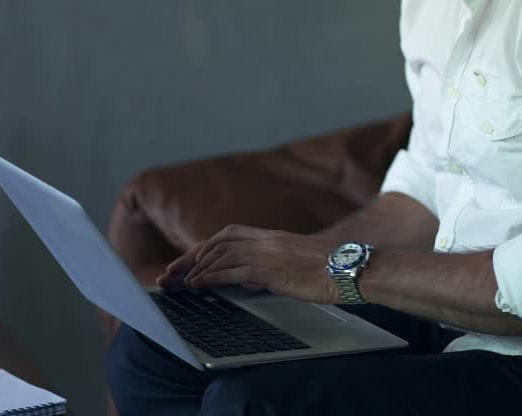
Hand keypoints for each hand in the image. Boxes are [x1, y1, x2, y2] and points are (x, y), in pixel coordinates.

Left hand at [156, 225, 340, 303]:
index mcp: (272, 238)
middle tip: (170, 272)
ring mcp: (268, 252)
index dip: (204, 247)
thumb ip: (270, 270)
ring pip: (220, 254)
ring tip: (177, 282)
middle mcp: (266, 240)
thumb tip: (250, 281)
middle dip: (190, 257)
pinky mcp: (270, 268)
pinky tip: (197, 285)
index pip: (229, 235)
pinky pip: (231, 270)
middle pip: (217, 242)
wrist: (351, 268)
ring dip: (194, 268)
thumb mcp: (295, 266)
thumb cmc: (331, 271)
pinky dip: (210, 277)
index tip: (187, 261)